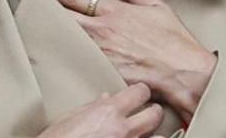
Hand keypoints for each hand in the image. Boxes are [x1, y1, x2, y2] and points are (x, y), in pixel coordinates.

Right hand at [38, 83, 164, 137]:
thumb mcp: (69, 119)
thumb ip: (91, 107)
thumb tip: (105, 98)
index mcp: (107, 111)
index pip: (140, 92)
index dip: (141, 93)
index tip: (138, 95)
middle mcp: (122, 129)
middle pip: (155, 115)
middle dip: (154, 113)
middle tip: (149, 113)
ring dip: (152, 135)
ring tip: (144, 134)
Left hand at [43, 0, 216, 123]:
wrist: (184, 73)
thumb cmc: (175, 42)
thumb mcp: (158, 7)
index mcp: (115, 11)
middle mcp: (103, 30)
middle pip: (63, 16)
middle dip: (44, 7)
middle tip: (28, 1)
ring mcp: (101, 52)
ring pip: (66, 38)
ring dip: (51, 30)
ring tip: (34, 24)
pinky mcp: (102, 71)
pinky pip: (77, 60)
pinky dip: (65, 54)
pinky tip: (54, 53)